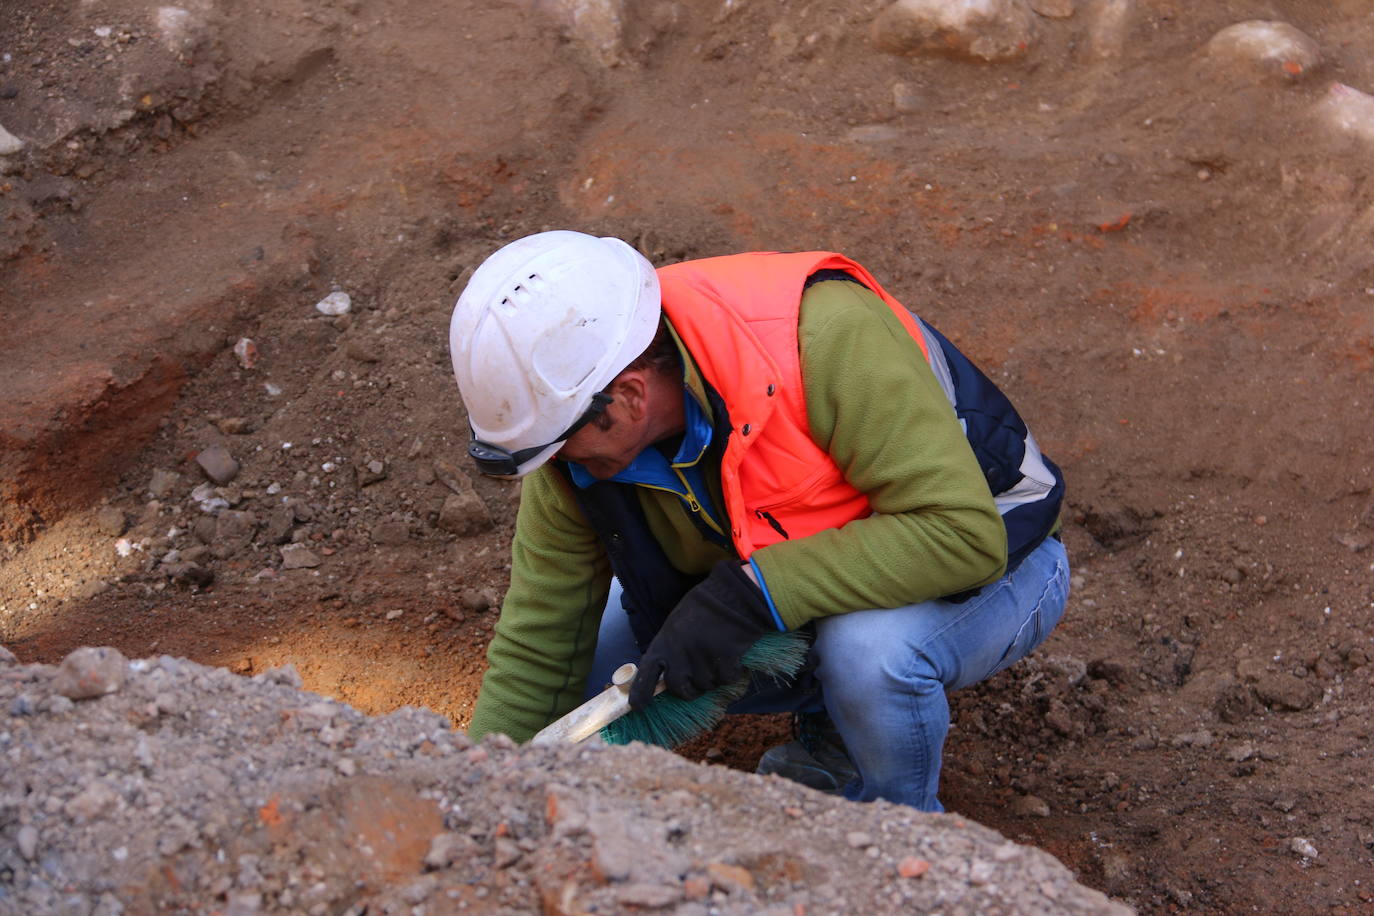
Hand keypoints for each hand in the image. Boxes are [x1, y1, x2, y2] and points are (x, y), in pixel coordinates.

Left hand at [629, 560, 776, 708]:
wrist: (732, 596)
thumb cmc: (703, 608)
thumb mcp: (676, 625)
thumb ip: (670, 649)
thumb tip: (668, 675)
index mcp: (664, 643)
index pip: (646, 674)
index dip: (641, 693)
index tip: (638, 707)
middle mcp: (679, 655)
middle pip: (680, 689)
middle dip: (690, 689)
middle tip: (699, 678)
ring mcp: (701, 659)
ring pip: (706, 686)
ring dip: (714, 678)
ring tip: (718, 657)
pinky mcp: (723, 660)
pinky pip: (726, 680)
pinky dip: (732, 673)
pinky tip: (733, 658)